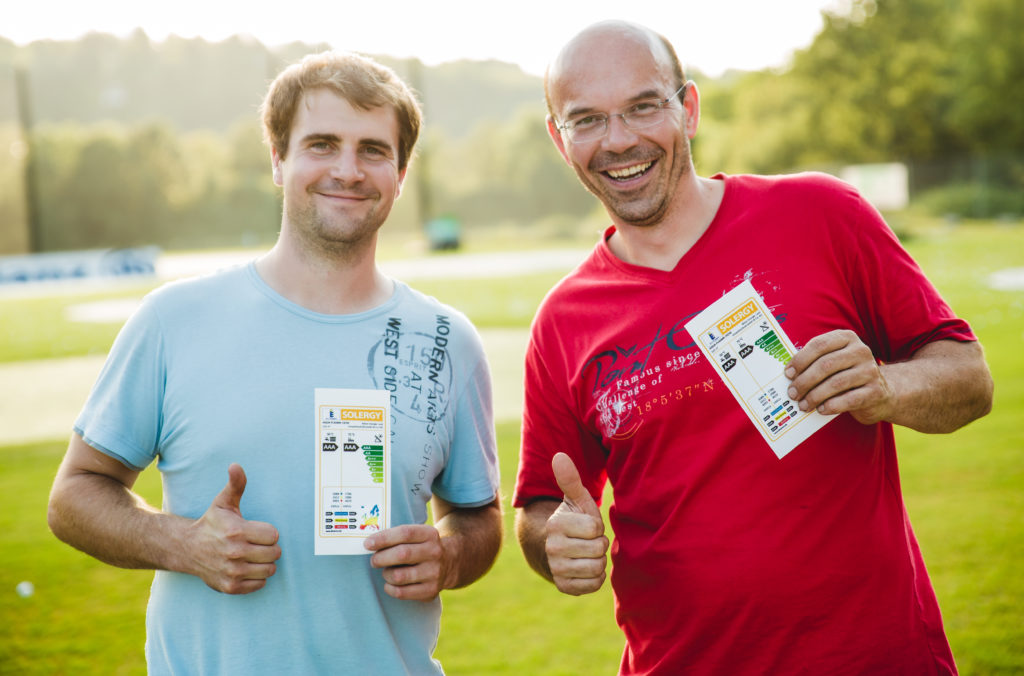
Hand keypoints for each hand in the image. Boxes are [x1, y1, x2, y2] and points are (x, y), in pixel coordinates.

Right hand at [188, 464, 280, 593]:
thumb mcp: (223, 502)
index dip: (268, 532)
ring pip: (270, 570)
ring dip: (265, 563)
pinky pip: (260, 584)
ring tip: (253, 555)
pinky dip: (257, 577)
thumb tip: (235, 466)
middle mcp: (235, 553)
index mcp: (237, 531)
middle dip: (269, 547)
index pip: (273, 535)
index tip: (257, 530)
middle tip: (256, 543)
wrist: (187, 549)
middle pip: (275, 553)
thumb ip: (235, 485)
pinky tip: (247, 567)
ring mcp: (233, 572)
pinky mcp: (230, 587)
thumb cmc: (211, 523)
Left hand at [364, 525, 450, 600]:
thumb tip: (370, 543)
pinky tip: (391, 584)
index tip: (368, 544)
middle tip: (374, 560)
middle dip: (381, 558)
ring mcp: (434, 572)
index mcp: (430, 534)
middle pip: (401, 554)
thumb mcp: (417, 535)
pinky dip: (390, 588)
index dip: (383, 538)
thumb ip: (397, 536)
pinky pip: (402, 592)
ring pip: (399, 576)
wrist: (449, 562)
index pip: (404, 533)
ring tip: (386, 571)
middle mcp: (434, 552)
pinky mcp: (431, 590)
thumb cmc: (422, 547)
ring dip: (386, 574)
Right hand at [545, 453, 608, 595]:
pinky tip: (586, 567)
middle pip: (598, 549)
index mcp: (555, 524)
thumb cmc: (574, 520)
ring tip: (587, 553)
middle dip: (599, 544)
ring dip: (599, 560)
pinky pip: (593, 584)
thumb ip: (570, 479)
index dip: (597, 527)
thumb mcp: (575, 500)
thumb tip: (559, 455)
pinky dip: (596, 577)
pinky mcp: (563, 586)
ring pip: (597, 568)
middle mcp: (552, 548)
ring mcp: (556, 568)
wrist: (559, 547)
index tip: (587, 526)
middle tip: (588, 540)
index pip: (595, 528)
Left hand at [785, 329, 893, 424]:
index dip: (800, 360)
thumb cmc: (847, 375)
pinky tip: (821, 409)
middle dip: (804, 381)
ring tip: (803, 404)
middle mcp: (860, 351)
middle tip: (793, 393)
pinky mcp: (876, 391)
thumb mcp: (834, 362)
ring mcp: (870, 370)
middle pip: (825, 365)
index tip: (788, 374)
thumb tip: (790, 374)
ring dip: (814, 396)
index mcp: (847, 338)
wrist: (881, 393)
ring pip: (835, 383)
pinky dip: (831, 406)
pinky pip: (848, 400)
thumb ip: (816, 362)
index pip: (819, 345)